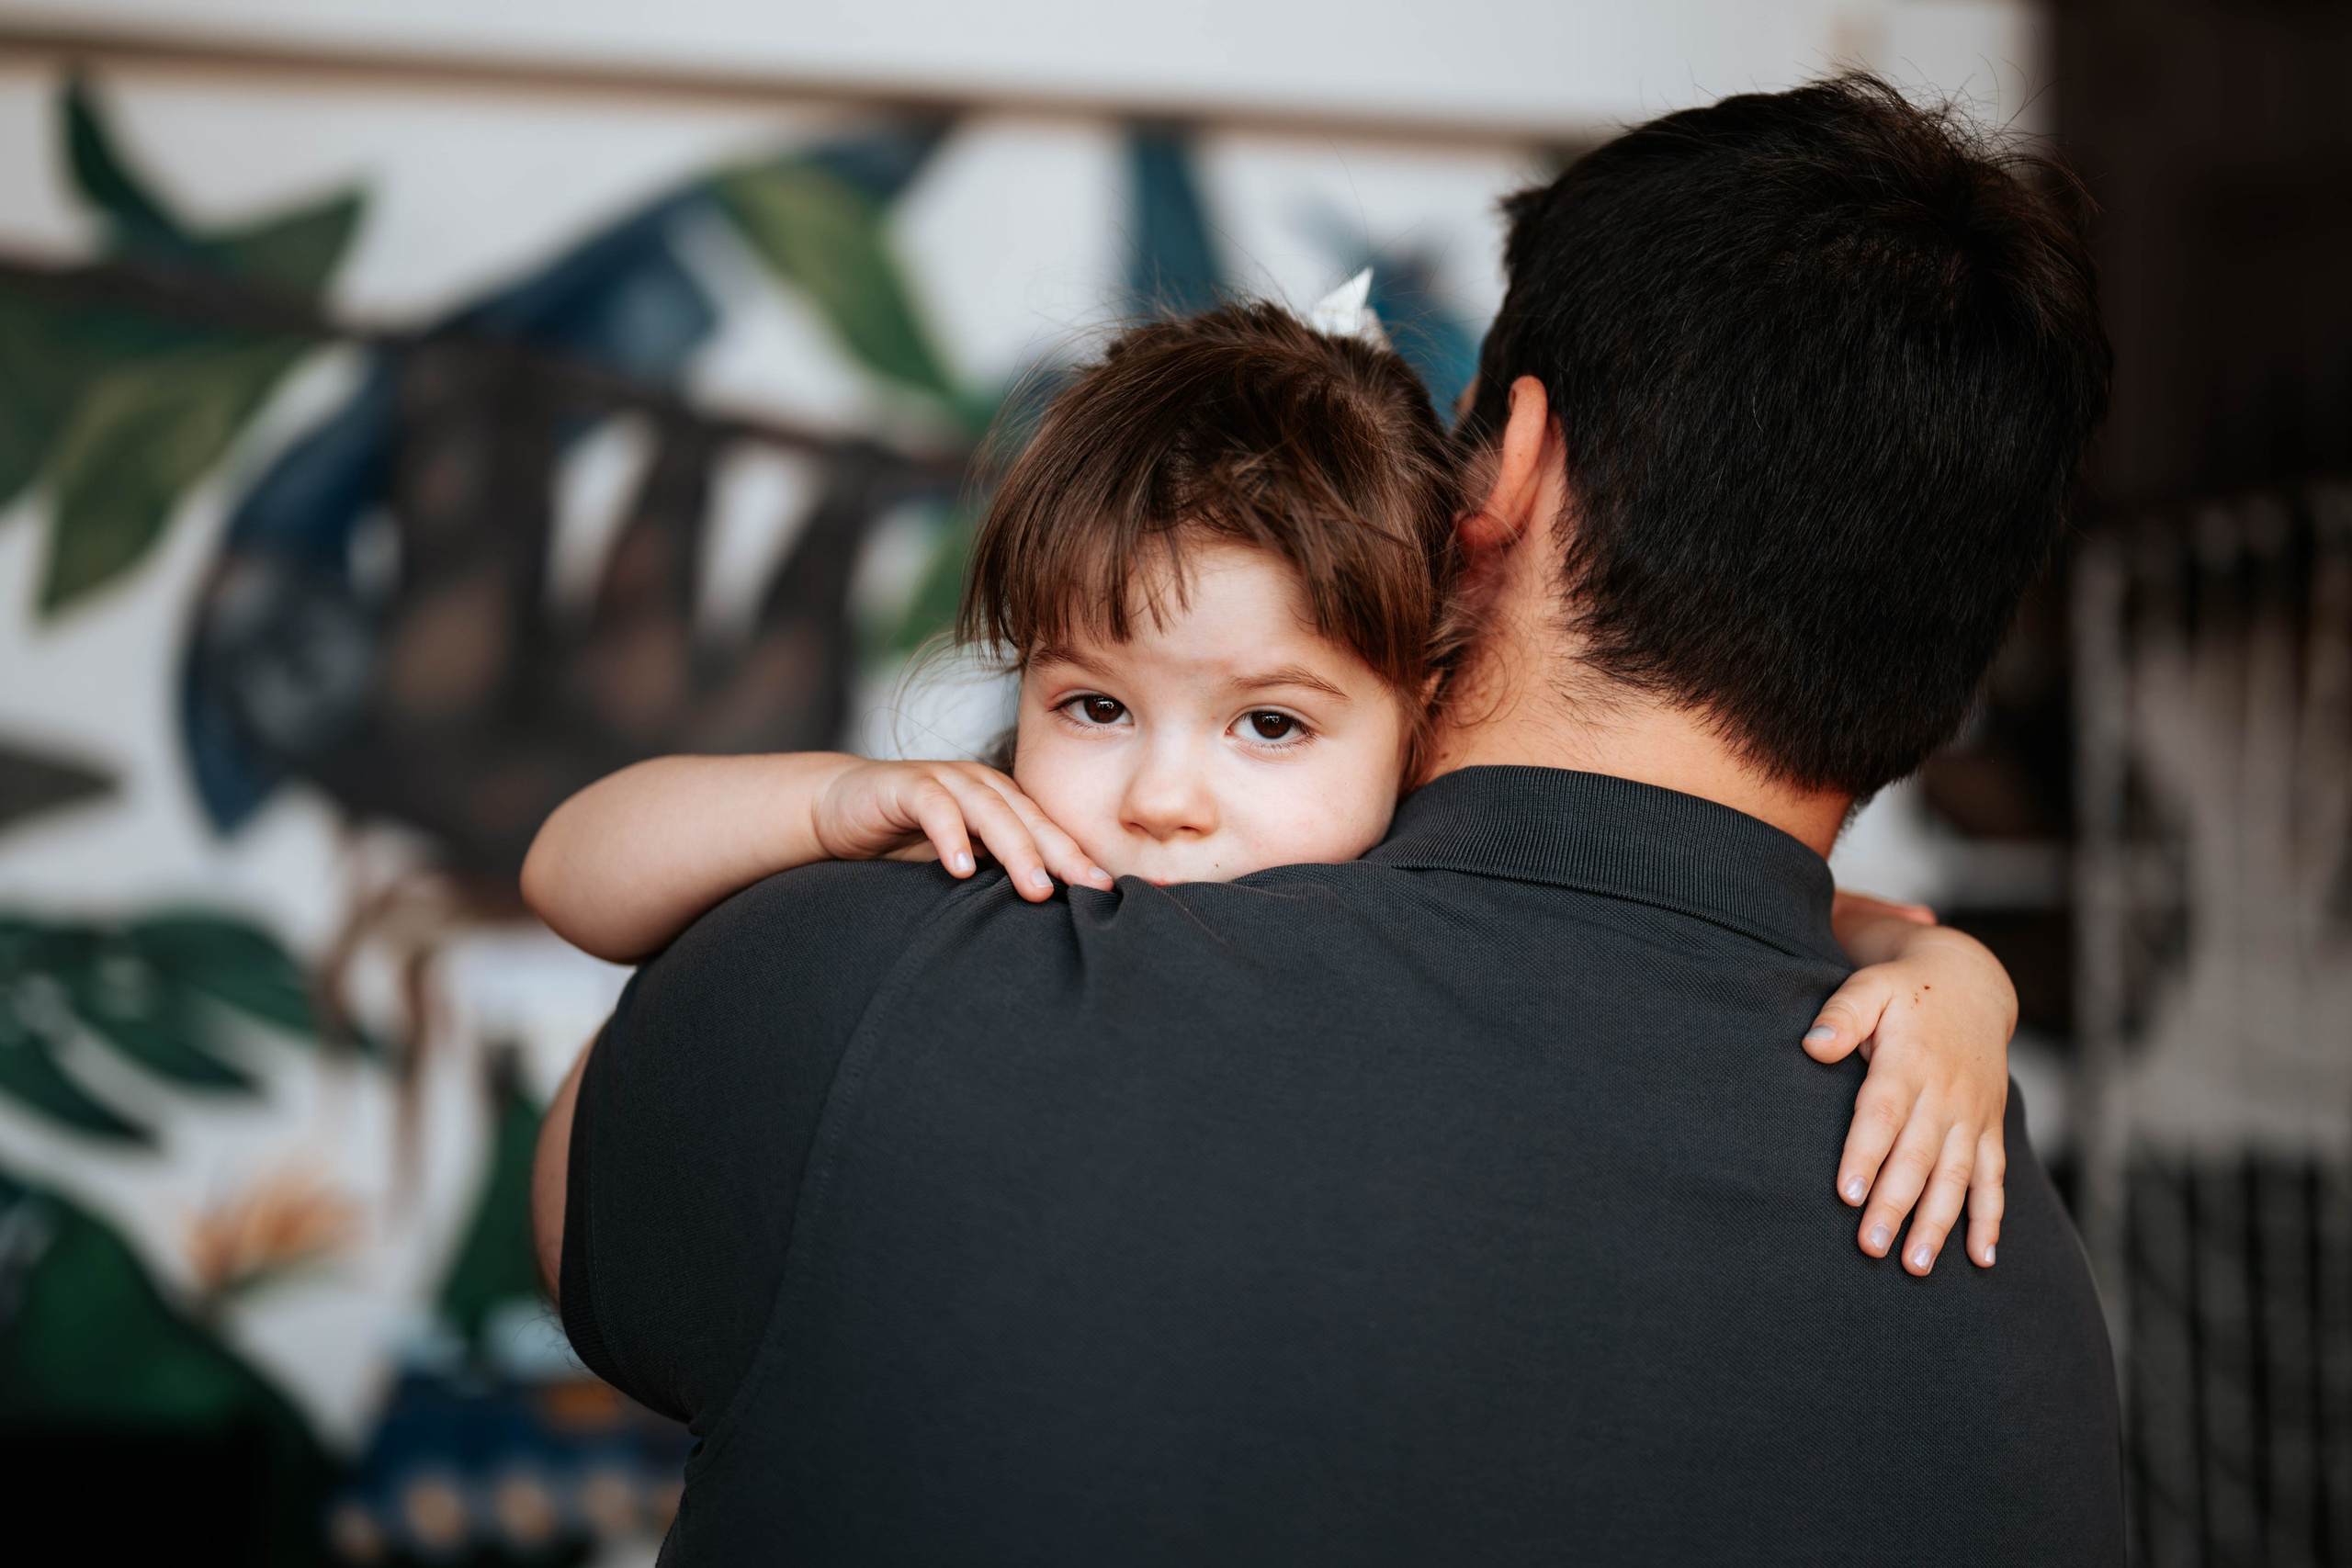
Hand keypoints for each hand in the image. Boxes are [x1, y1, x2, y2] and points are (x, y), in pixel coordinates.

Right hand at [809, 759, 1113, 902]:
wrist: (841, 808)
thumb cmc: (907, 840)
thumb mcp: (961, 861)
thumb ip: (996, 878)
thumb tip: (1048, 917)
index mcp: (1004, 804)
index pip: (1049, 833)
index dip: (1078, 860)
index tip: (1109, 894)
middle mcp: (983, 787)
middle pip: (1031, 820)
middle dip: (1062, 856)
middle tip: (1089, 889)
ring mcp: (947, 781)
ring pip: (991, 811)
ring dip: (1015, 849)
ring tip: (1035, 886)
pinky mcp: (907, 784)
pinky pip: (935, 807)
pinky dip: (949, 834)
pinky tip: (960, 868)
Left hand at [1803, 923, 2014, 1275]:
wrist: (1972, 986)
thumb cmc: (1905, 992)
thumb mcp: (1870, 987)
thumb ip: (1842, 1014)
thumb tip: (1813, 1043)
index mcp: (1909, 1063)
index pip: (1883, 1114)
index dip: (1866, 1154)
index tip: (1848, 1194)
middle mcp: (1945, 1095)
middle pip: (1918, 1157)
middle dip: (1895, 1205)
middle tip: (1871, 1248)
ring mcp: (1972, 1115)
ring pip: (1956, 1176)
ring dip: (1939, 1223)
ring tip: (1917, 1265)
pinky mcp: (1990, 1127)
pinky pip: (1994, 1178)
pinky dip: (1990, 1218)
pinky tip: (1981, 1258)